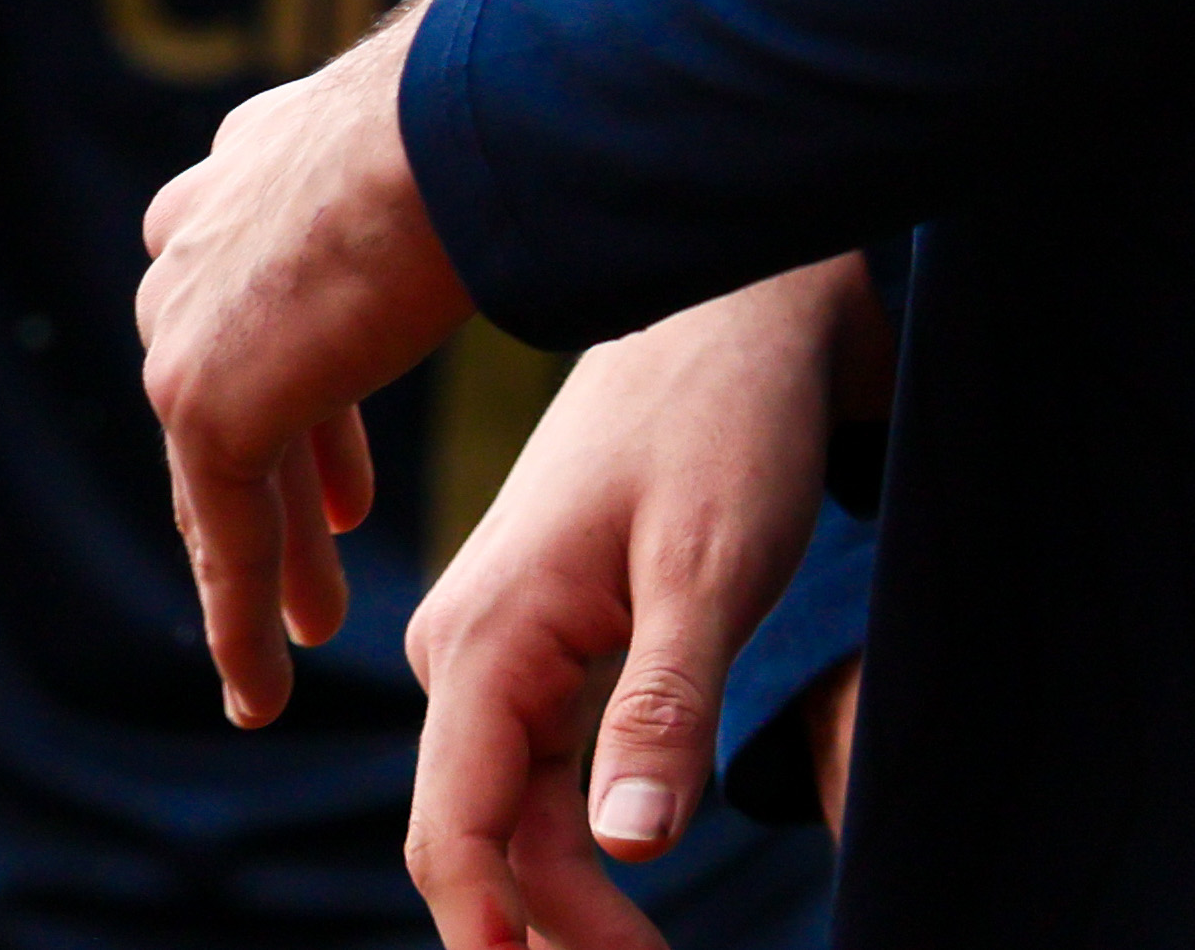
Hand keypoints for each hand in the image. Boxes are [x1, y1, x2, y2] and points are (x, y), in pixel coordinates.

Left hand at [138, 0, 471, 725]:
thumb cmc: (499, 109)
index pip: (263, 296)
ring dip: (270, 555)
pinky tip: (264, 684)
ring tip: (313, 630)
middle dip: (283, 478)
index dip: (308, 392)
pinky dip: (242, 612)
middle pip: (237, 385)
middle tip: (332, 548)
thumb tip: (500, 150)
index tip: (343, 477)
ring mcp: (189, 315)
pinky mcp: (203, 396)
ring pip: (224, 465)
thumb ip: (429, 178)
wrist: (455, 118)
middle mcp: (203, 229)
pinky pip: (224, 528)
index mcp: (257, 156)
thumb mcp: (446, 136)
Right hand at [401, 259, 874, 949]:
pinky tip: (633, 889)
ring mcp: (499, 642)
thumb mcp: (711, 566)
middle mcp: (467, 644)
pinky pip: (542, 768)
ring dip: (572, 900)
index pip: (457, 835)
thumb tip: (626, 855)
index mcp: (486, 633)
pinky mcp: (543, 637)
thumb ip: (663, 710)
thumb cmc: (724, 421)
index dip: (508, 940)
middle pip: (485, 841)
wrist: (738, 309)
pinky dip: (580, 839)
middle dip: (555, 936)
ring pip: (515, 814)